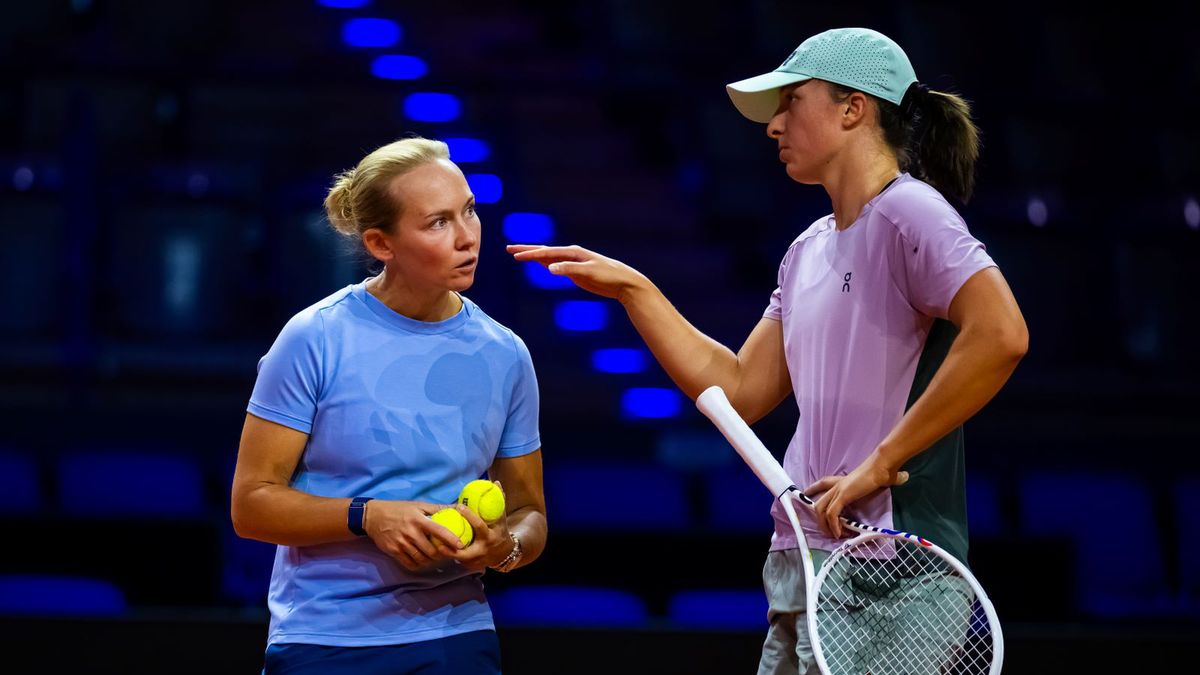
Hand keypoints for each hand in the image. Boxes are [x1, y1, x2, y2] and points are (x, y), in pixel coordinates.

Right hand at [364, 500, 461, 571]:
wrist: (373, 516)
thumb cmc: (399, 509)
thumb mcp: (418, 505)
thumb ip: (437, 508)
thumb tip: (457, 507)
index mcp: (419, 520)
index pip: (439, 530)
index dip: (451, 539)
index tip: (460, 545)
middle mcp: (411, 533)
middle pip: (431, 550)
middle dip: (441, 554)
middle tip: (446, 553)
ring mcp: (402, 543)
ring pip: (421, 559)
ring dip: (430, 560)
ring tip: (435, 557)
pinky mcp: (394, 551)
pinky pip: (410, 564)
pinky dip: (418, 565)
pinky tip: (422, 561)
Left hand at [434, 499, 514, 572]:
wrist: (504, 553)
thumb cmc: (500, 531)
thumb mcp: (501, 517)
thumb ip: (499, 500)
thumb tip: (495, 482)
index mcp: (490, 536)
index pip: (479, 526)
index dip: (469, 516)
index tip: (459, 506)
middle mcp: (483, 550)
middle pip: (465, 551)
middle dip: (451, 546)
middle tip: (438, 537)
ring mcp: (476, 560)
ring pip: (458, 558)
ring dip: (447, 553)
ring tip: (433, 545)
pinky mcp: (471, 566)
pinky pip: (458, 561)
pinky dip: (449, 555)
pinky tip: (437, 550)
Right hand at [507, 244, 648, 302]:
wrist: (624, 283)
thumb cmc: (609, 275)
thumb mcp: (589, 272)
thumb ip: (569, 269)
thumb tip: (549, 268)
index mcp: (573, 253)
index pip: (547, 252)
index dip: (530, 254)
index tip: (515, 255)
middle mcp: (571, 255)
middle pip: (544, 252)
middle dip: (527, 250)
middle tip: (509, 249)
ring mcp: (573, 263)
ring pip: (548, 258)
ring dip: (534, 256)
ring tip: (518, 254)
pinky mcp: (576, 272)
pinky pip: (556, 266)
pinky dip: (545, 264)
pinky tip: (539, 264)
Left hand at [806, 451, 908, 538]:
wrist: (882, 467)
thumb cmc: (882, 471)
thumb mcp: (880, 478)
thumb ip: (888, 480)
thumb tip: (904, 477)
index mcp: (843, 481)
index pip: (822, 483)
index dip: (813, 489)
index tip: (806, 494)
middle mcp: (837, 485)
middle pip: (818, 502)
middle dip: (819, 519)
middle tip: (828, 532)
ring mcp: (838, 490)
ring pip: (821, 510)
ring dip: (826, 525)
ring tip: (835, 536)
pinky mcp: (842, 496)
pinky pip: (832, 514)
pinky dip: (834, 525)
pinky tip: (840, 533)